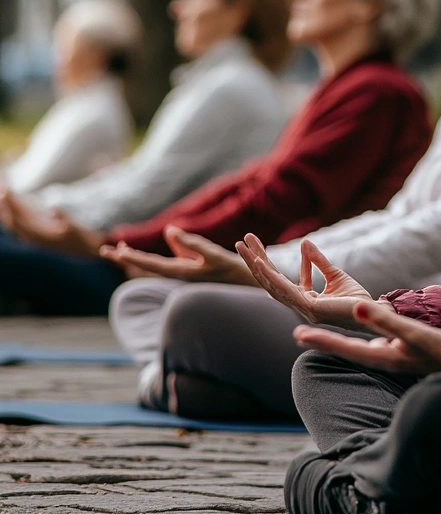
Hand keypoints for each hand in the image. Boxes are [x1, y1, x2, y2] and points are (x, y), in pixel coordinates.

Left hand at [0, 190, 103, 255]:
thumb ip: (64, 217)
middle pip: (11, 221)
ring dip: (7, 210)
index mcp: (39, 235)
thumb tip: (53, 208)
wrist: (87, 250)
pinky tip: (14, 209)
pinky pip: (18, 226)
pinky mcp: (37, 237)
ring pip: (13, 224)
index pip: (18, 217)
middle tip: (2, 188)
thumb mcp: (76, 227)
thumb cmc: (82, 238)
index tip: (6, 189)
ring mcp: (33, 238)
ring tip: (3, 196)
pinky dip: (13, 216)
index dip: (11, 204)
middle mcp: (33, 238)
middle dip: (5, 205)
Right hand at [99, 225, 256, 284]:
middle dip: (131, 260)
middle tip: (106, 252)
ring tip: (125, 251)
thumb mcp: (207, 257)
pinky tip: (173, 232)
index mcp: (187, 272)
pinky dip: (189, 244)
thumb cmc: (233, 272)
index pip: (153, 265)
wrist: (261, 281)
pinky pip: (205, 252)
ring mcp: (206, 269)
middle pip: (156, 268)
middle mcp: (193, 274)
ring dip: (148, 259)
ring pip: (174, 266)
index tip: (108, 251)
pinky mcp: (223, 262)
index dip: (131, 259)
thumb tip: (169, 232)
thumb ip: (187, 247)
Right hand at [235, 234, 374, 327]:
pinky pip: (285, 290)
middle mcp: (298, 304)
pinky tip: (259, 262)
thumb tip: (304, 242)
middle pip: (270, 280)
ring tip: (242, 245)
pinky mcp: (311, 307)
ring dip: (256, 264)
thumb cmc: (355, 299)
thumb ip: (318, 261)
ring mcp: (302, 307)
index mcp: (303, 298)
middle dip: (255, 260)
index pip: (279, 278)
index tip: (258, 242)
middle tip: (241, 241)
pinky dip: (270, 275)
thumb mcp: (335, 274)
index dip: (268, 260)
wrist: (372, 313)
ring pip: (271, 284)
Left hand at [294, 299, 440, 374]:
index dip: (320, 340)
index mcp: (381, 356)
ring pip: (357, 349)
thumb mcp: (413, 332)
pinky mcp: (399, 354)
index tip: (297, 334)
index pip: (344, 347)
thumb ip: (384, 320)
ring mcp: (390, 358)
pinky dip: (359, 339)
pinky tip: (359, 336)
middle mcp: (382, 359)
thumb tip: (356, 308)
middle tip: (299, 334)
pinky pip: (372, 345)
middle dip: (323, 341)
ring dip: (338, 341)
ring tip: (321, 334)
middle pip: (345, 350)